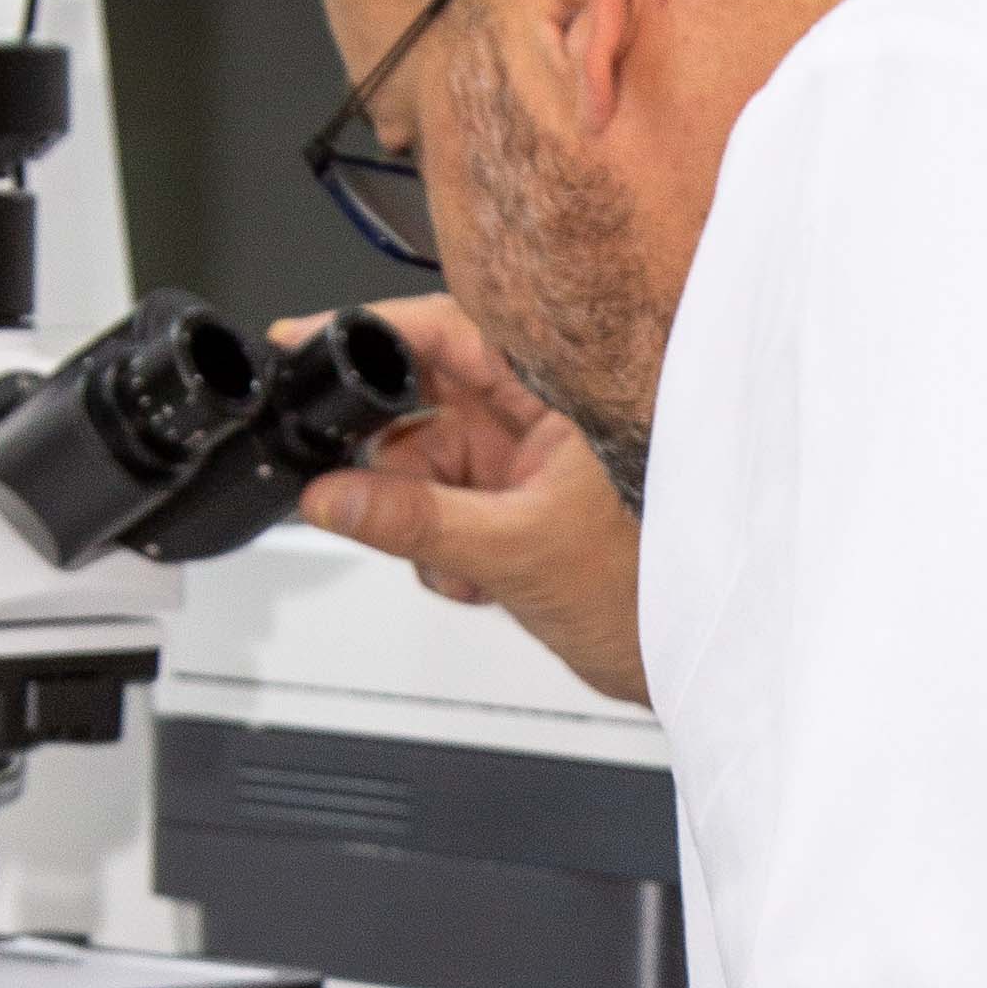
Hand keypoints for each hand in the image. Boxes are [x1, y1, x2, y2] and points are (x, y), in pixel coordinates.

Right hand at [284, 296, 647, 704]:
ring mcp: (522, 454)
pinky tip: (473, 577)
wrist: (680, 658)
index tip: (307, 341)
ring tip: (456, 562)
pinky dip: (437, 544)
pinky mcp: (510, 497)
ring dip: (416, 514)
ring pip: (420, 457)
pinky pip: (436, 500)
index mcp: (562, 385)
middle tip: (362, 490)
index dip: (376, 333)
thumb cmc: (652, 591)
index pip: (450, 329)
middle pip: (421, 397)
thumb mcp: (514, 550)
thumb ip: (414, 521)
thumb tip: (332, 496)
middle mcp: (539, 408)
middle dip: (392, 456)